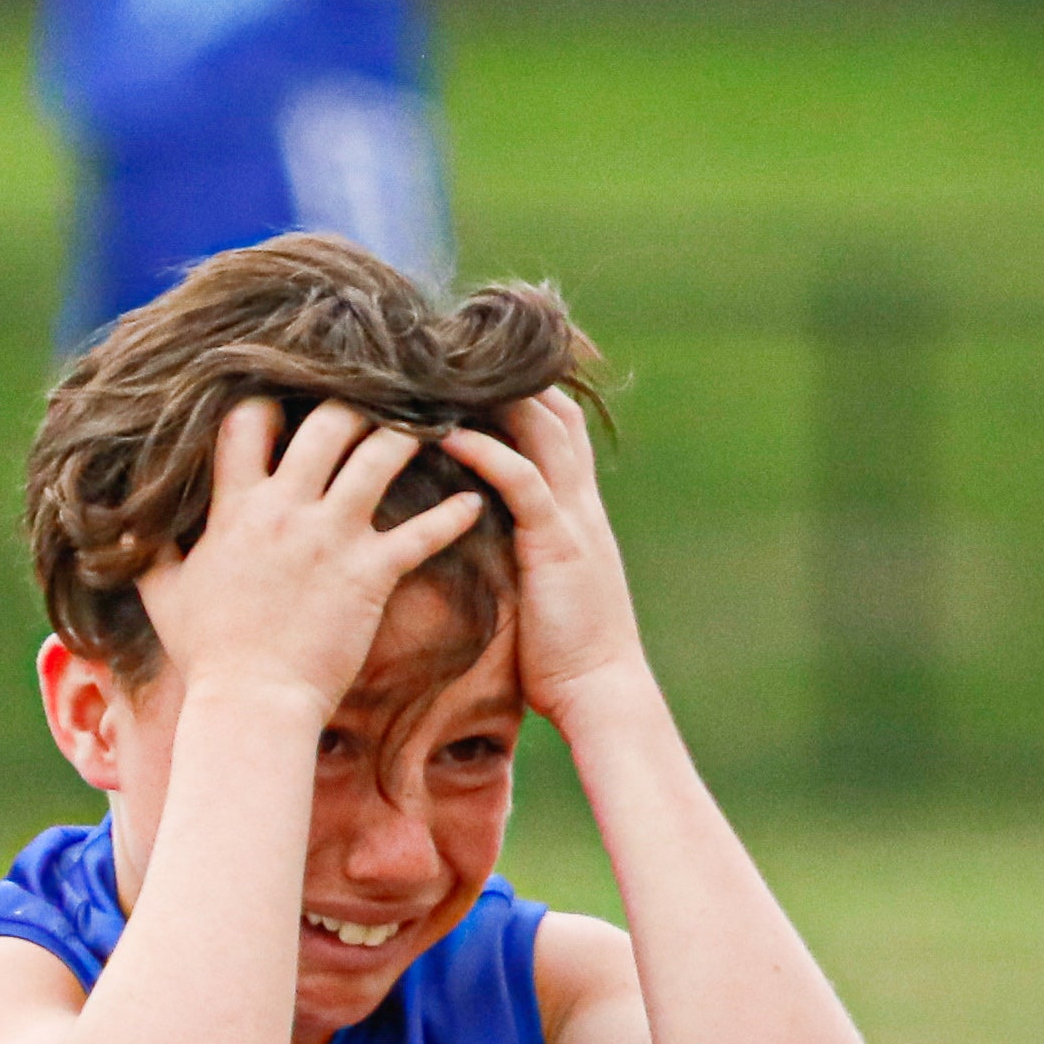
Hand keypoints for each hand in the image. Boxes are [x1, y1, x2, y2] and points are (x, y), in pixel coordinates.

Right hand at [134, 398, 481, 713]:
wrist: (251, 704)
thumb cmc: (207, 654)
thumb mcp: (162, 594)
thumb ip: (149, 551)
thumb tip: (123, 527)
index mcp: (235, 508)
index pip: (246, 422)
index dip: (271, 398)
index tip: (296, 389)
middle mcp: (285, 510)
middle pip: (327, 422)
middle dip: (358, 400)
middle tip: (386, 393)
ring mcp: (331, 538)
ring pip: (379, 457)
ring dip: (409, 435)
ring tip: (435, 425)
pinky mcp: (370, 573)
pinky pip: (423, 532)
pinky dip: (454, 515)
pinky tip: (476, 502)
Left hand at [437, 393, 646, 727]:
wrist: (600, 690)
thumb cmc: (563, 650)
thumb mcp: (544, 581)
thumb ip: (522, 545)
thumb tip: (476, 527)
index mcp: (578, 508)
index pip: (559, 426)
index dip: (525, 390)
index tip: (476, 369)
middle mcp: (581, 501)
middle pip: (555, 409)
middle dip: (510, 375)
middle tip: (453, 352)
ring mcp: (573, 518)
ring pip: (543, 430)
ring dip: (494, 398)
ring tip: (442, 375)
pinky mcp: (557, 543)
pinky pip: (523, 481)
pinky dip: (487, 452)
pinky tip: (448, 435)